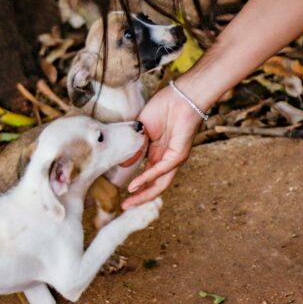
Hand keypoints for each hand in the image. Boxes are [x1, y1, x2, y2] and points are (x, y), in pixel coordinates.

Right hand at [122, 85, 204, 207]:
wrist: (181, 96)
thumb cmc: (163, 107)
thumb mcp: (141, 131)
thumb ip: (134, 148)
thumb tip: (124, 164)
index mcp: (159, 154)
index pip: (147, 177)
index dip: (135, 187)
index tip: (122, 196)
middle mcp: (167, 160)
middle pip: (154, 186)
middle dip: (139, 198)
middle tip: (124, 207)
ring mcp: (174, 159)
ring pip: (159, 184)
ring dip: (143, 195)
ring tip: (129, 203)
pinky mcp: (178, 154)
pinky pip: (161, 170)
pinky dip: (147, 178)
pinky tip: (135, 184)